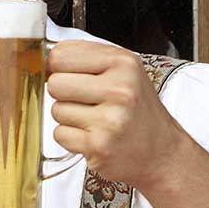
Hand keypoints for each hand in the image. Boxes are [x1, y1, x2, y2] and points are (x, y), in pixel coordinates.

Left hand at [46, 41, 182, 189]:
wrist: (162, 153)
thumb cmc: (139, 112)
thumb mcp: (125, 72)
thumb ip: (88, 59)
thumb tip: (47, 58)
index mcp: (123, 63)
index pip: (62, 54)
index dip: (57, 67)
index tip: (68, 75)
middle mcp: (120, 89)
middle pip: (55, 83)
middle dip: (64, 94)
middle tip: (85, 102)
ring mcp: (109, 119)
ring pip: (56, 110)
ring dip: (69, 118)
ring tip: (94, 121)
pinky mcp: (98, 145)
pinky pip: (60, 134)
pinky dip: (71, 138)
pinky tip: (93, 136)